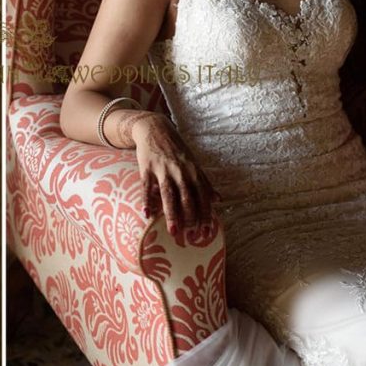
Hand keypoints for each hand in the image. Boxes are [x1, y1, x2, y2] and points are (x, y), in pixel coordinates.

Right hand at [131, 113, 218, 235]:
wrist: (154, 129)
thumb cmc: (176, 149)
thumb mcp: (193, 163)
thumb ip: (205, 182)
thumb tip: (219, 199)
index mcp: (193, 172)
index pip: (203, 196)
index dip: (206, 213)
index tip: (207, 231)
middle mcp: (180, 171)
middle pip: (187, 197)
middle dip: (190, 217)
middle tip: (190, 236)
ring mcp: (163, 169)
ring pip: (169, 194)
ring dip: (172, 214)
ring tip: (173, 231)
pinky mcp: (147, 168)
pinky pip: (147, 187)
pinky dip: (147, 201)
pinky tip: (146, 214)